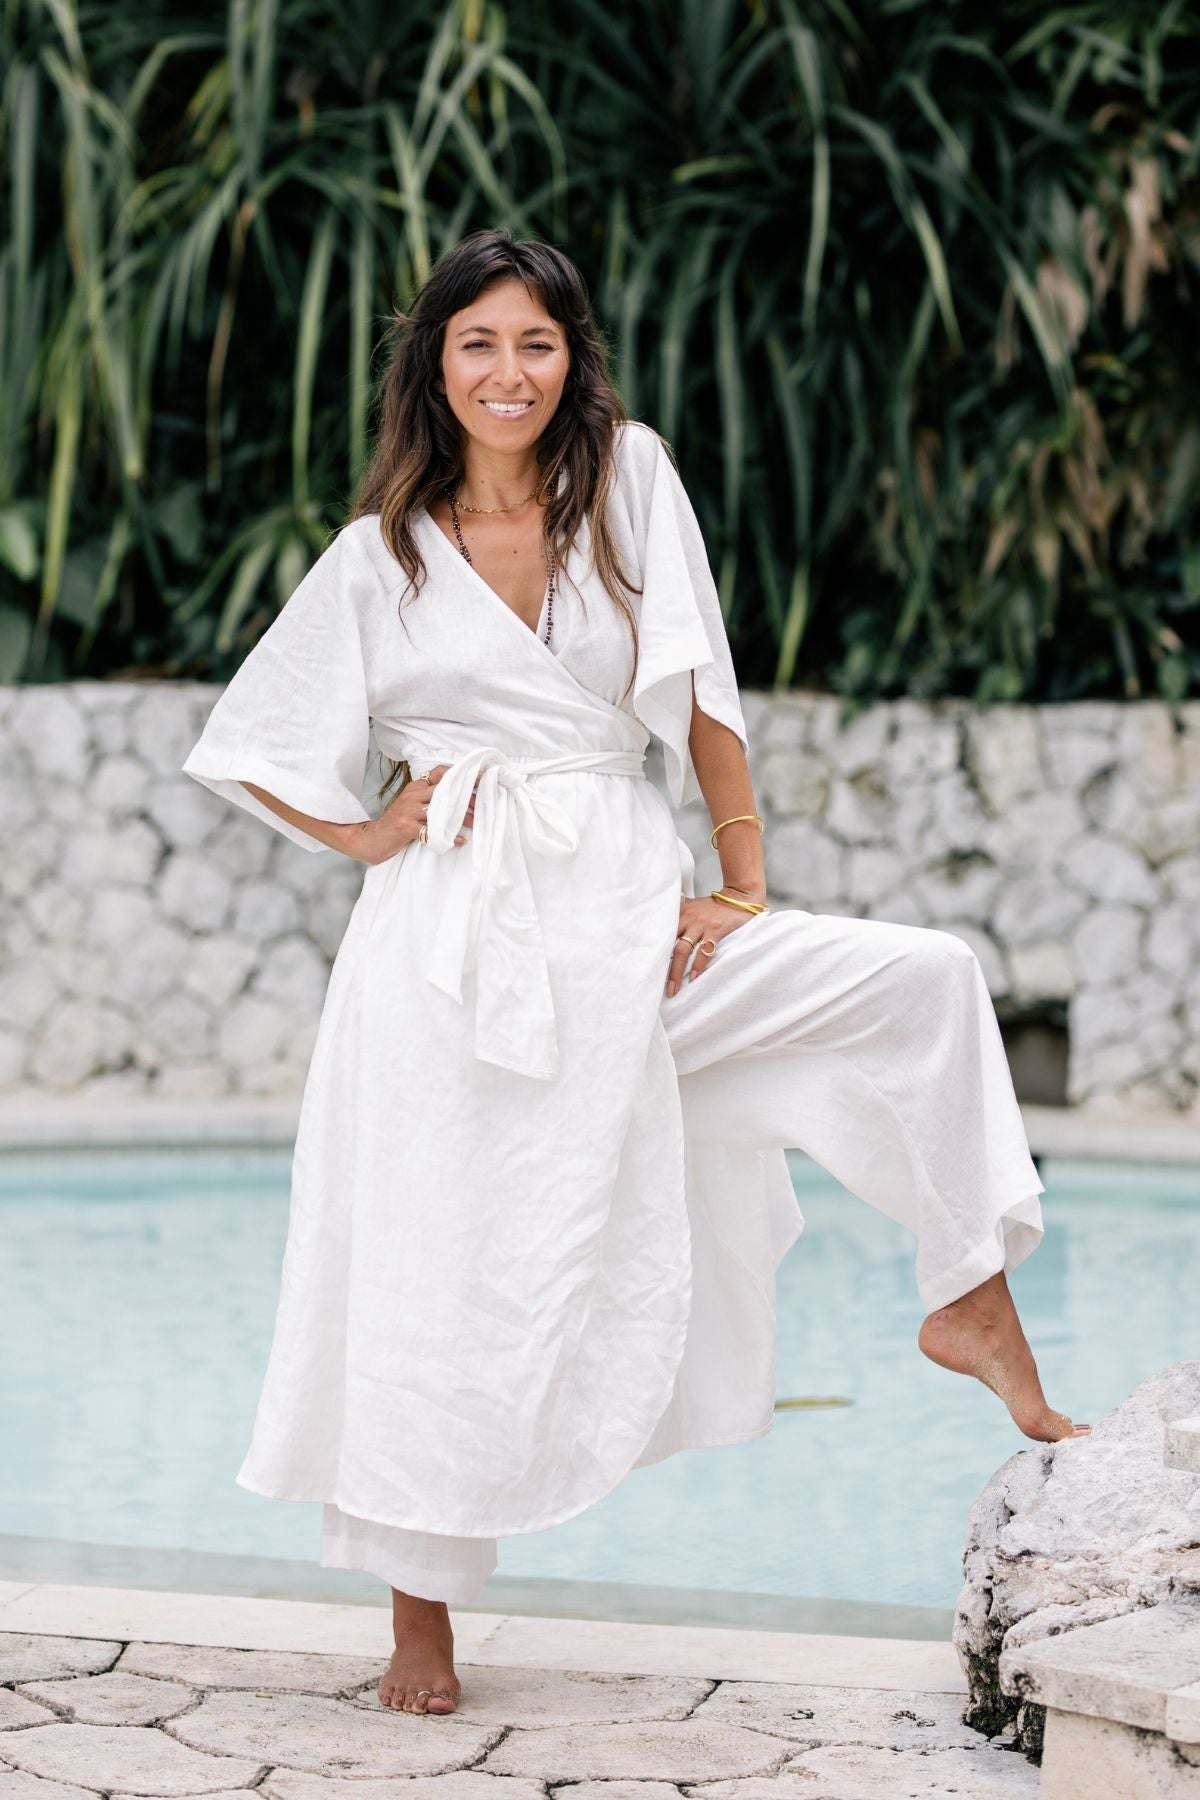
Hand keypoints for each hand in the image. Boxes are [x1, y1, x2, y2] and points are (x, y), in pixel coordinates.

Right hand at [350, 765, 475, 864]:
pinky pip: (431, 831)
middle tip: (483, 805)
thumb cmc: (396, 823)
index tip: (478, 782)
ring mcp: (408, 811)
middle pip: (444, 790)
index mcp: (415, 787)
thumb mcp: (411, 804)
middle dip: (466, 797)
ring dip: (461, 818)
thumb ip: (429, 798)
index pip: (439, 773)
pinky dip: (447, 837)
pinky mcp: (405, 827)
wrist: (372, 838)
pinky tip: (459, 841)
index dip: (459, 775)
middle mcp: (412, 795)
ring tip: (476, 824)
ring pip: (440, 810)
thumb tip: (458, 796)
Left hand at [665, 887, 761, 996]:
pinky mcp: (716, 929)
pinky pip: (705, 951)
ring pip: (683, 950)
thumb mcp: (692, 905)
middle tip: (660, 986)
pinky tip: (694, 978)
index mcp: (679, 912)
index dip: (654, 953)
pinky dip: (699, 966)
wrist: (739, 895)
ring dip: (677, 972)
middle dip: (664, 968)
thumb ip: (678, 915)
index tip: (649, 969)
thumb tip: (661, 929)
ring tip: (674, 988)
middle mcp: (687, 918)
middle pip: (669, 945)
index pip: (662, 934)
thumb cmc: (713, 905)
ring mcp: (701, 924)